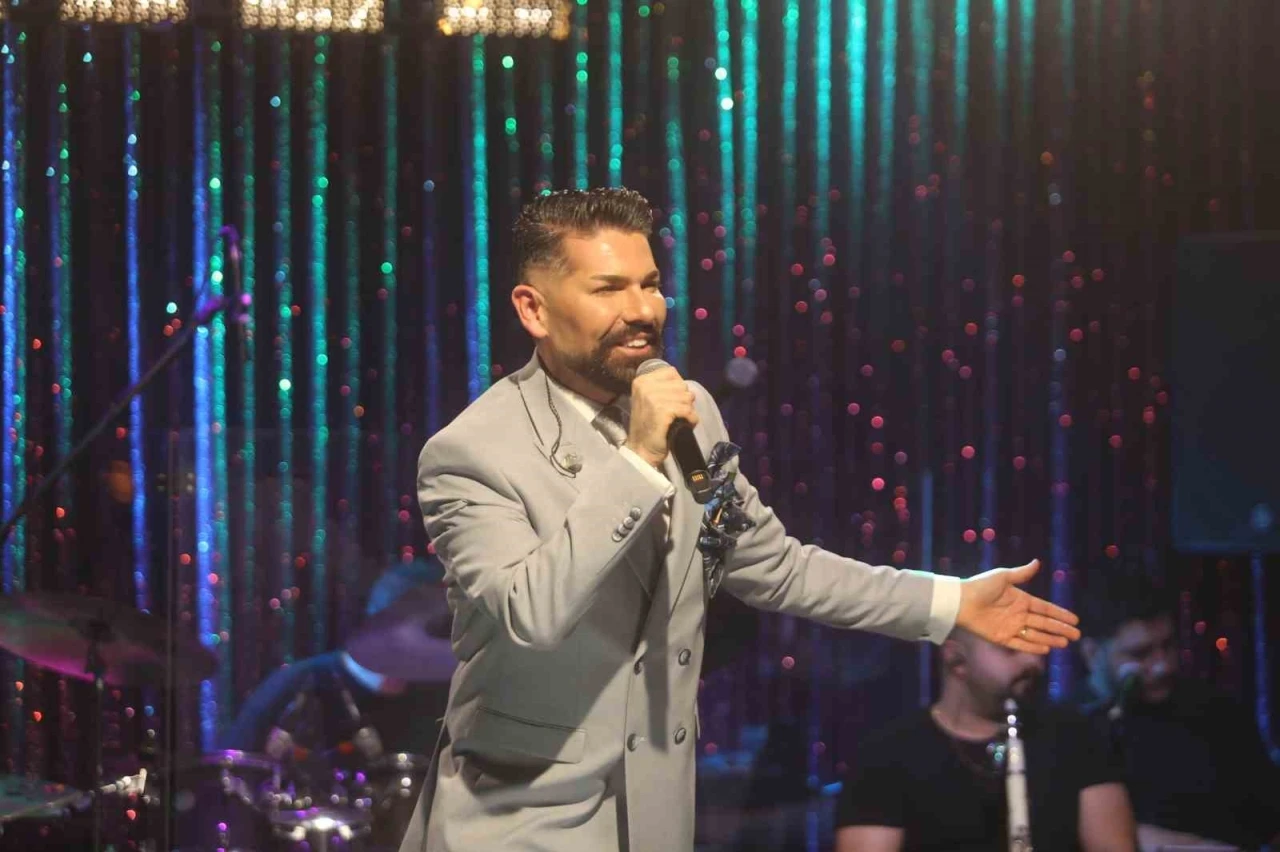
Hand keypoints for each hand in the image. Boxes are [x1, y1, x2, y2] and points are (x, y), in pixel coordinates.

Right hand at [624, 365, 698, 466]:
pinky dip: (691, 418)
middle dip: (685, 400)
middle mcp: (645, 386)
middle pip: (681, 385)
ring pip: (686, 397)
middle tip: (678, 413)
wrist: (642, 449)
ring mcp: (653, 398)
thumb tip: (683, 384)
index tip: (674, 400)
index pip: (672, 373)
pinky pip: (687, 409)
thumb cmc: (648, 425)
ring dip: (688, 410)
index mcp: (641, 381)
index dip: (678, 387)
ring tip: (681, 419)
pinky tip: (686, 424)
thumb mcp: (649, 400)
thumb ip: (662, 387)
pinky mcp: (662, 411)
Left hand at [956, 560, 1080, 653]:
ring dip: (1050, 639)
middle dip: (1060, 629)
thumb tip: (1037, 562)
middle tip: (1077, 635)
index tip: (1075, 620)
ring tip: (1065, 644)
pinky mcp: (1001, 638)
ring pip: (1035, 635)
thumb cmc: (980, 586)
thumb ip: (1021, 573)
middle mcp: (1018, 615)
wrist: (960, 600)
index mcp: (1021, 600)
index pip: (1045, 609)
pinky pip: (1020, 644)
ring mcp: (1010, 627)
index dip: (1060, 614)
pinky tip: (1046, 649)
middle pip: (1044, 624)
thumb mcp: (1002, 577)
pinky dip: (1033, 647)